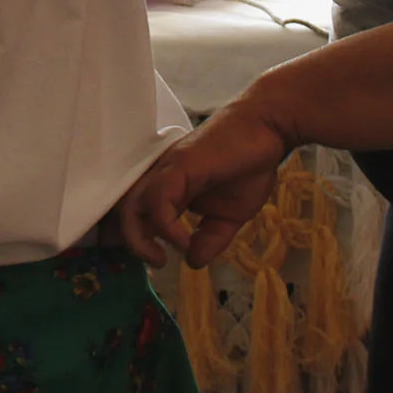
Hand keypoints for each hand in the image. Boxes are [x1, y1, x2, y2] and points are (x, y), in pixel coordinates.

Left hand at [115, 97, 292, 268]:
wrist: (268, 130)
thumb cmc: (249, 166)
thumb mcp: (230, 216)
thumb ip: (210, 238)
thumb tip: (193, 262)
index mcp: (170, 189)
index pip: (138, 215)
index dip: (137, 240)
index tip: (158, 261)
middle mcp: (161, 179)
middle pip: (124, 211)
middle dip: (132, 243)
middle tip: (157, 262)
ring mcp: (167, 170)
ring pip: (131, 205)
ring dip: (139, 238)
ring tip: (161, 257)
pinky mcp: (179, 165)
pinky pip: (158, 200)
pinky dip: (165, 226)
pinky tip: (183, 241)